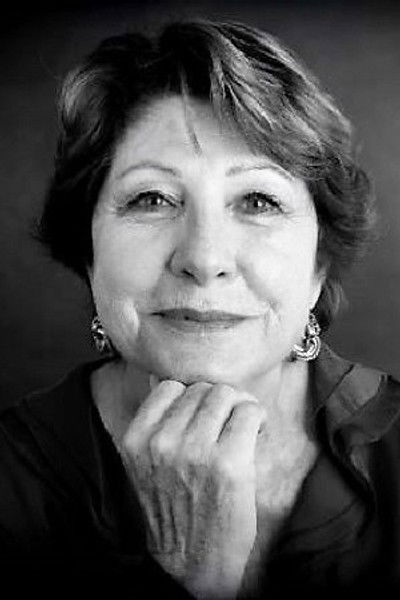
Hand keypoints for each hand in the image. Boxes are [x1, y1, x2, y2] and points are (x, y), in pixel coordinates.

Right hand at [121, 380, 262, 598]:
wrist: (194, 564)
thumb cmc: (175, 510)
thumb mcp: (146, 466)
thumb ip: (153, 425)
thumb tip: (165, 381)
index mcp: (137, 440)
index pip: (169, 387)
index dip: (190, 397)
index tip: (203, 413)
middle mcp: (162, 442)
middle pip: (202, 388)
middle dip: (218, 402)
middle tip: (228, 423)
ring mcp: (195, 451)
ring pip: (226, 394)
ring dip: (239, 407)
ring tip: (241, 428)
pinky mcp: (229, 462)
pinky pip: (249, 411)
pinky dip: (256, 417)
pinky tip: (256, 432)